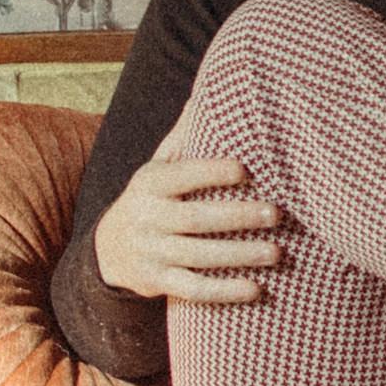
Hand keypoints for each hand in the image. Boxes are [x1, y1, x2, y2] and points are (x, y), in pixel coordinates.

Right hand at [96, 144, 285, 304]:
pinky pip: (194, 289)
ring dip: (240, 255)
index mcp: (149, 183)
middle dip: (237, 217)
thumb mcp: (158, 166)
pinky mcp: (157, 283)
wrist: (108, 250)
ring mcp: (151, 253)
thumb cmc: (151, 199)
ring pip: (198, 257)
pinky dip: (226, 291)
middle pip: (194, 219)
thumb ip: (183, 137)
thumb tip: (209, 93)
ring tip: (277, 252)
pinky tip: (257, 288)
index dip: (211, 172)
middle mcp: (146, 218)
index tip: (245, 169)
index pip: (181, 176)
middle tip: (276, 214)